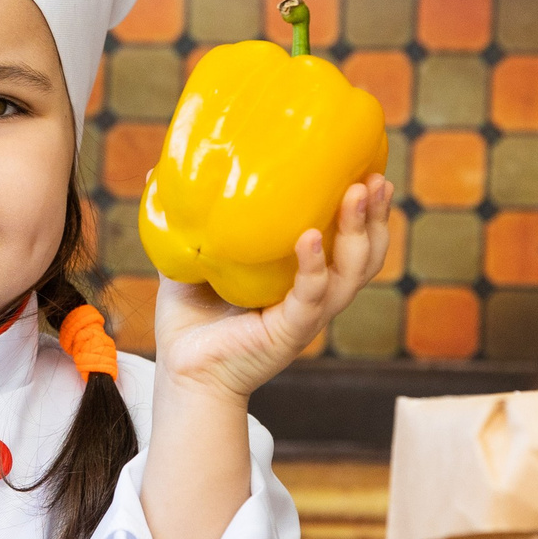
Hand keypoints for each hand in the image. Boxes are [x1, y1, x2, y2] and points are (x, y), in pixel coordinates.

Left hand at [152, 175, 393, 403]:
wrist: (180, 370)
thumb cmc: (191, 319)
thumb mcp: (194, 258)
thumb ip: (189, 220)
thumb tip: (160, 169)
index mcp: (303, 276)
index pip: (349, 240)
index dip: (367, 209)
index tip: (372, 168)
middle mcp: (315, 295)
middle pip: (365, 255)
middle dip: (376, 216)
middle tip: (376, 178)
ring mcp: (307, 315)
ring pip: (351, 274)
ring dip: (359, 232)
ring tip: (357, 193)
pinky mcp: (289, 333)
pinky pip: (312, 297)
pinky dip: (315, 267)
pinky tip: (311, 238)